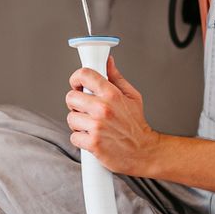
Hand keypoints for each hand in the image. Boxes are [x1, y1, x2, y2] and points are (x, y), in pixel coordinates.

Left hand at [65, 58, 159, 174]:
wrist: (143, 151)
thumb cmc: (136, 125)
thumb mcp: (132, 96)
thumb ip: (116, 78)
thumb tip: (108, 62)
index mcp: (112, 94)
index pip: (84, 75)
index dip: (76, 78)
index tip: (77, 84)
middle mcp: (103, 109)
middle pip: (71, 97)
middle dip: (76, 104)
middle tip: (85, 109)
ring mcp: (97, 126)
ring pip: (71, 118)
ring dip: (78, 123)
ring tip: (91, 126)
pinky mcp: (93, 143)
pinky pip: (74, 137)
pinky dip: (81, 139)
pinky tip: (92, 138)